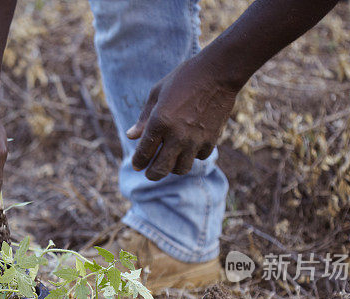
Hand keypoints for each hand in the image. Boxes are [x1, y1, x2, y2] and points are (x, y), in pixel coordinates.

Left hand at [126, 55, 239, 179]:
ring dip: (173, 167)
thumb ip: (144, 118)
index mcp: (159, 122)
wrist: (218, 72)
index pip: (143, 153)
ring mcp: (195, 140)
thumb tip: (131, 136)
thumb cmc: (184, 79)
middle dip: (152, 174)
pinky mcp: (211, 140)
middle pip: (160, 170)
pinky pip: (199, 157)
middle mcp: (176, 135)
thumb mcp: (157, 93)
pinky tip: (190, 146)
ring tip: (170, 160)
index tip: (137, 165)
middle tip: (150, 172)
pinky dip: (193, 155)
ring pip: (181, 169)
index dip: (138, 162)